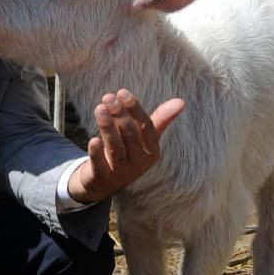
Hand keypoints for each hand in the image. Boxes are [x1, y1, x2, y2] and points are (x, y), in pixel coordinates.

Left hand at [67, 89, 183, 203]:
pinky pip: (100, 167)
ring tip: (100, 109)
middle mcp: (138, 163)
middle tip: (108, 98)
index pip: (146, 127)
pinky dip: (97, 154)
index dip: (135, 109)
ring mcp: (120, 173)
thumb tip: (181, 101)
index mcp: (151, 151)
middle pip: (131, 137)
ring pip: (116, 149)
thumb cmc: (127, 153)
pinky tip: (92, 140)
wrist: (103, 182)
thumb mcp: (143, 138)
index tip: (122, 92)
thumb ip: (159, 120)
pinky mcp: (102, 179)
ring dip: (108, 128)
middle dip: (120, 116)